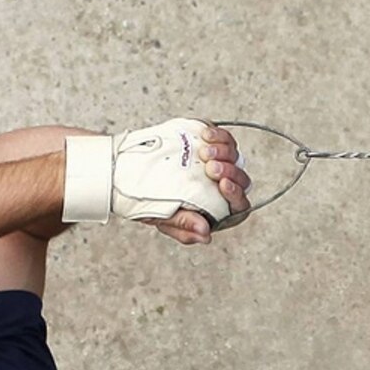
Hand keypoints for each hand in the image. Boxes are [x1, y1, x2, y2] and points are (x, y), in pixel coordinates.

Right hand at [141, 122, 252, 245]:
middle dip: (229, 171)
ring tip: (205, 151)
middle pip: (240, 179)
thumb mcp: (164, 218)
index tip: (223, 185)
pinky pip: (224, 138)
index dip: (236, 195)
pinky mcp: (209, 145)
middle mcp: (220, 186)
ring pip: (234, 157)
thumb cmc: (150, 201)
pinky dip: (218, 135)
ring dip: (224, 152)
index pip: (238, 206)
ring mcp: (216, 164)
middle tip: (210, 167)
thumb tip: (205, 235)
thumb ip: (184, 227)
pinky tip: (206, 135)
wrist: (129, 175)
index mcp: (215, 208)